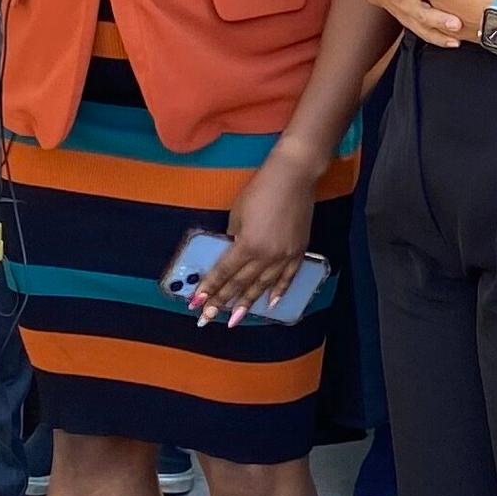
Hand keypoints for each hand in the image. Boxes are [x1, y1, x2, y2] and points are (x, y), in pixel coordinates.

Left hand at [195, 153, 319, 325]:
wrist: (294, 176)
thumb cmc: (261, 189)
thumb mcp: (238, 212)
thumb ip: (234, 236)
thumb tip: (232, 251)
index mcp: (247, 245)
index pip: (224, 272)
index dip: (210, 288)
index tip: (197, 303)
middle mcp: (266, 256)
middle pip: (240, 284)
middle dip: (222, 301)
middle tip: (208, 318)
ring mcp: (284, 256)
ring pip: (263, 286)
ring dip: (247, 303)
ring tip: (234, 319)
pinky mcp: (299, 251)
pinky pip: (288, 277)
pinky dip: (279, 291)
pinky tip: (270, 303)